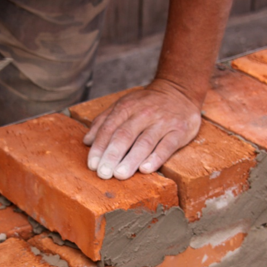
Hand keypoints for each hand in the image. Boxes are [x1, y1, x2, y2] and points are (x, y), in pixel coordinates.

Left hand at [83, 79, 201, 179]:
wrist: (179, 91)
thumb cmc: (146, 104)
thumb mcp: (123, 105)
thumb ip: (104, 121)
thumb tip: (87, 141)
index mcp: (126, 108)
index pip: (109, 128)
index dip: (99, 147)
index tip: (92, 165)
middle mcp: (144, 114)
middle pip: (125, 136)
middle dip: (112, 155)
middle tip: (103, 173)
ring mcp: (162, 122)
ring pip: (145, 142)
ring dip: (131, 160)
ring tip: (120, 174)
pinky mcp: (179, 131)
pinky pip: (167, 146)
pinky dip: (156, 158)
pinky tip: (145, 169)